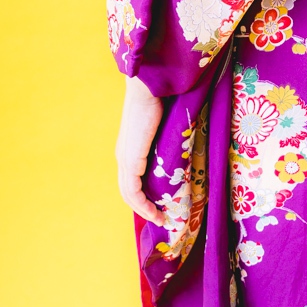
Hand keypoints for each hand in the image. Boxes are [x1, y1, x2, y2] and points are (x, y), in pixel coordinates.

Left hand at [115, 75, 166, 225]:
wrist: (148, 87)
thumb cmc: (160, 99)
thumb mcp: (164, 126)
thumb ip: (167, 138)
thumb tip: (183, 142)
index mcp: (128, 148)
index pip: (131, 179)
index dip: (142, 196)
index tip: (159, 205)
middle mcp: (123, 156)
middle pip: (128, 191)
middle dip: (143, 208)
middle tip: (161, 218)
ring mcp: (125, 158)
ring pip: (129, 194)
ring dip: (144, 210)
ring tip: (161, 219)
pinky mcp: (131, 159)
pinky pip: (133, 190)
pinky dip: (142, 205)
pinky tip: (155, 211)